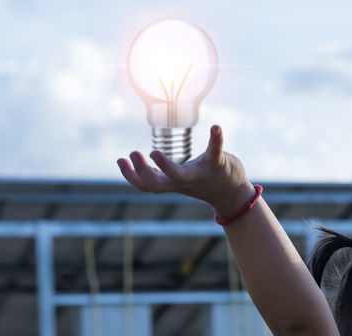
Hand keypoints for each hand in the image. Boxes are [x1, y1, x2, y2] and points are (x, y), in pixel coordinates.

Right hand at [116, 124, 250, 216]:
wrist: (231, 192)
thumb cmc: (200, 180)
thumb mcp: (176, 178)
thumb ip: (159, 173)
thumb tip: (133, 161)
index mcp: (172, 183)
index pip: (146, 185)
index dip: (131, 176)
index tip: (120, 160)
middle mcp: (184, 182)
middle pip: (157, 185)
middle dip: (143, 172)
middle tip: (133, 153)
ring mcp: (201, 175)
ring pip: (181, 176)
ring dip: (166, 167)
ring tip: (154, 152)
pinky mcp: (218, 165)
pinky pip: (216, 152)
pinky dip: (216, 139)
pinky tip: (216, 127)